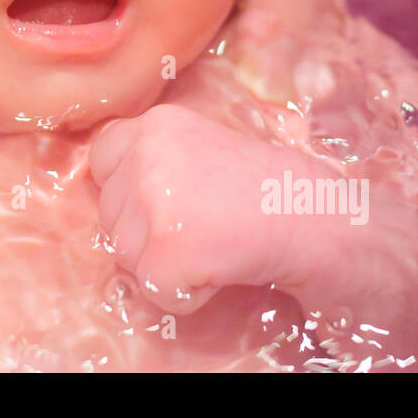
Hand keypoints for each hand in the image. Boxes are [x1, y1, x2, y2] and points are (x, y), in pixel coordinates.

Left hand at [89, 103, 318, 315]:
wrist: (315, 219)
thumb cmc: (263, 190)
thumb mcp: (199, 146)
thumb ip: (153, 160)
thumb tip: (108, 194)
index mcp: (155, 124)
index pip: (101, 160)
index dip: (129, 191)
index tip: (169, 201)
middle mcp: (146, 153)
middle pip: (110, 215)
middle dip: (148, 233)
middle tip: (204, 224)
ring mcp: (154, 199)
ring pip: (126, 255)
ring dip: (166, 263)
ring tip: (213, 242)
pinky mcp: (165, 249)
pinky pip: (154, 289)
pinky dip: (186, 293)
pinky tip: (219, 266)